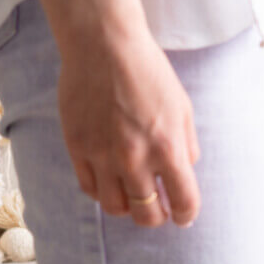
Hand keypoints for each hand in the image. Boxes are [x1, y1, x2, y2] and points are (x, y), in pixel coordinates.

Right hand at [57, 27, 200, 227]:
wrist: (105, 47)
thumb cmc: (149, 73)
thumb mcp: (183, 108)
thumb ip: (186, 145)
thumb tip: (185, 173)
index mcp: (168, 148)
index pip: (183, 201)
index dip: (186, 215)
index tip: (184, 215)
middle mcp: (134, 158)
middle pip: (146, 214)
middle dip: (157, 217)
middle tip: (160, 210)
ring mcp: (102, 155)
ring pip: (114, 207)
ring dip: (128, 209)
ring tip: (134, 197)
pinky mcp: (77, 148)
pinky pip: (89, 188)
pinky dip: (102, 192)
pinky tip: (111, 183)